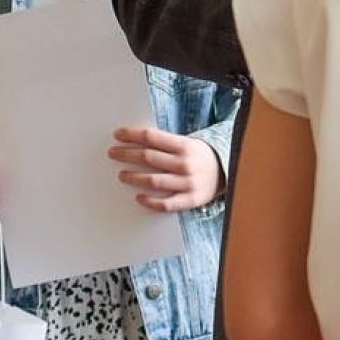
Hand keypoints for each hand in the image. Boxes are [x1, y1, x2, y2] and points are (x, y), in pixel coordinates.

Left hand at [109, 125, 223, 211]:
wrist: (226, 173)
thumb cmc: (198, 157)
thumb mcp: (186, 143)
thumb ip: (164, 143)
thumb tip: (133, 140)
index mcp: (184, 146)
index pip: (151, 137)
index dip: (131, 135)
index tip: (117, 135)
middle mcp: (185, 163)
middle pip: (148, 157)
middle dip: (126, 154)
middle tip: (113, 153)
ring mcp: (187, 183)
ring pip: (153, 181)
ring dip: (134, 177)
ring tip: (122, 175)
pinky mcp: (190, 200)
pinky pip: (166, 204)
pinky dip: (150, 202)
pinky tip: (139, 197)